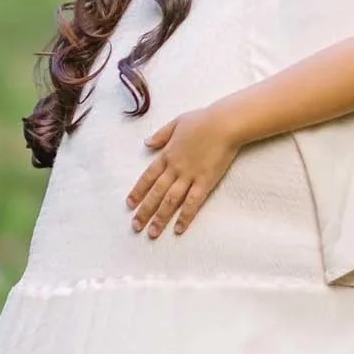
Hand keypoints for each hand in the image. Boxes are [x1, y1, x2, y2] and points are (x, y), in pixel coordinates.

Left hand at [126, 107, 240, 237]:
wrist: (224, 123)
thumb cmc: (203, 120)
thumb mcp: (177, 122)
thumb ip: (161, 134)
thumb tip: (146, 143)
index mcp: (167, 154)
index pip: (148, 177)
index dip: (138, 192)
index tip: (129, 205)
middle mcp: (175, 168)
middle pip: (156, 193)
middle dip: (144, 211)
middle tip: (135, 226)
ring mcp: (190, 176)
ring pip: (170, 201)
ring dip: (160, 218)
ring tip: (152, 233)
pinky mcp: (205, 182)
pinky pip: (193, 202)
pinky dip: (185, 217)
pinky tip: (179, 229)